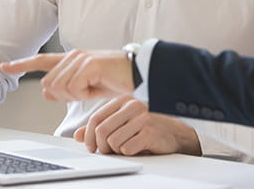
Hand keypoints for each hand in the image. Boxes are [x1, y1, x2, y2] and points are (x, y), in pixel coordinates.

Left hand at [0, 49, 132, 100]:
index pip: (43, 61)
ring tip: (95, 87)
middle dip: (65, 96)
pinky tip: (98, 87)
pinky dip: (86, 95)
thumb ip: (66, 88)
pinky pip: (74, 89)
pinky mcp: (89, 65)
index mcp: (73, 59)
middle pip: (49, 85)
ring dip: (77, 96)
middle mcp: (74, 56)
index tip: (6, 66)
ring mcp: (81, 59)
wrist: (139, 74)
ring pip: (59, 88)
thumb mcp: (88, 87)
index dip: (22, 64)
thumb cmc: (117, 80)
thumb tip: (47, 92)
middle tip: (88, 91)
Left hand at [74, 94, 201, 155]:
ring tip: (127, 147)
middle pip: (101, 132)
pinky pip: (127, 149)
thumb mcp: (122, 125)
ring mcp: (142, 116)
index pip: (96, 119)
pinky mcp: (150, 130)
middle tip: (110, 152)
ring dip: (117, 151)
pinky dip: (129, 153)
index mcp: (123, 101)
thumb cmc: (147, 129)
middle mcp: (132, 105)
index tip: (93, 148)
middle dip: (102, 148)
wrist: (175, 134)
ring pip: (112, 142)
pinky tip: (138, 148)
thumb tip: (78, 135)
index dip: (89, 138)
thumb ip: (101, 127)